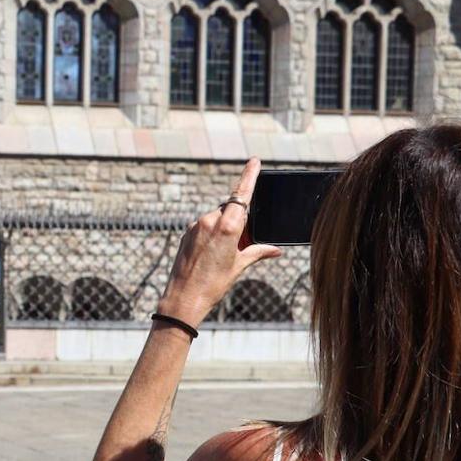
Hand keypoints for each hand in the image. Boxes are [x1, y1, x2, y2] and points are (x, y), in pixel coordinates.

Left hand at [157, 159, 281, 325]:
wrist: (184, 299)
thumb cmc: (214, 284)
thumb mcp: (239, 266)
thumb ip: (258, 252)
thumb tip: (276, 250)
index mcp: (227, 226)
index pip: (241, 194)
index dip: (249, 176)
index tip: (254, 161)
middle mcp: (210, 221)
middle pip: (230, 209)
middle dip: (239, 220)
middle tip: (239, 244)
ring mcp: (196, 226)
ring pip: (216, 218)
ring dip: (224, 229)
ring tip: (221, 255)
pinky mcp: (186, 234)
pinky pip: (204, 227)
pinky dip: (212, 234)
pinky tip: (210, 255)